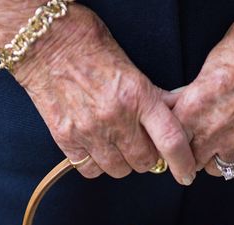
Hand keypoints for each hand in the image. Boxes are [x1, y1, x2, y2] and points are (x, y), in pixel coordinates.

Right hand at [16, 5, 196, 183]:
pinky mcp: (66, 139)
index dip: (183, 163)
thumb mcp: (132, 69)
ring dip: (122, 162)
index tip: (187, 173)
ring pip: (118, 170)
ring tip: (115, 142)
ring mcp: (90, 131)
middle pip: (144, 162)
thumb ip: (153, 99)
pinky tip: (95, 146)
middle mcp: (116, 117)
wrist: (47, 41)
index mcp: (138, 96)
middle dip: (146, 157)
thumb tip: (174, 119)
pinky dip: (96, 163)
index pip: (171, 140)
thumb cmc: (92, 48)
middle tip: (140, 143)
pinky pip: (90, 170)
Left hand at [167, 10, 233, 176]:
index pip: (170, 142)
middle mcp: (214, 132)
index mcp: (193, 110)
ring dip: (215, 158)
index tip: (179, 139)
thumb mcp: (205, 69)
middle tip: (200, 140)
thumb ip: (190, 99)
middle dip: (193, 152)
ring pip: (215, 169)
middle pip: (191, 160)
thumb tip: (179, 112)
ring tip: (222, 141)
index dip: (174, 141)